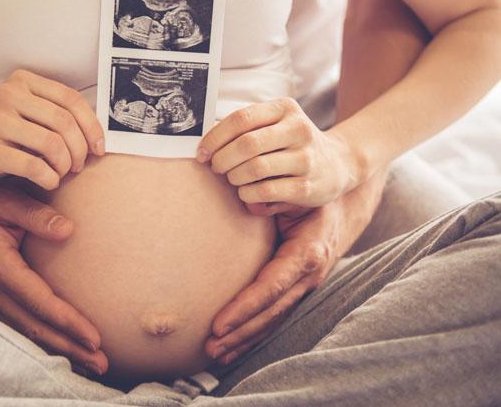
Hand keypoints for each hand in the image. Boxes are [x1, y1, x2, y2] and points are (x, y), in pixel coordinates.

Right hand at [0, 69, 104, 189]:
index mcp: (22, 81)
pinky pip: (34, 166)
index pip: (71, 99)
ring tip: (62, 174)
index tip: (99, 148)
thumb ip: (53, 114)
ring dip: (65, 165)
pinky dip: (49, 178)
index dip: (92, 126)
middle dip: (79, 149)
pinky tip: (48, 182)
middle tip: (79, 166)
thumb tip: (96, 134)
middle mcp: (8, 95)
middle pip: (65, 122)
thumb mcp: (23, 113)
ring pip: (52, 144)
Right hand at [0, 179, 108, 375]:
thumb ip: (38, 215)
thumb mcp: (5, 198)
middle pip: (32, 326)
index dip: (69, 322)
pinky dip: (34, 335)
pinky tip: (54, 342)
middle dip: (68, 347)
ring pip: (20, 328)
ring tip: (86, 359)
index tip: (96, 337)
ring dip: (55, 346)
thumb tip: (70, 231)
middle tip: (101, 363)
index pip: (40, 302)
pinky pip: (9, 321)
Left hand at [196, 99, 360, 210]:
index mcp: (285, 109)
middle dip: (222, 159)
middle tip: (216, 168)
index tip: (202, 152)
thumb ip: (247, 127)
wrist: (339, 164)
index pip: (241, 119)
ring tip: (232, 179)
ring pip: (254, 168)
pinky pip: (265, 191)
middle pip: (246, 144)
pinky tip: (245, 192)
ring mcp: (305, 158)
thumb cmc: (293, 143)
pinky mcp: (307, 186)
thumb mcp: (276, 124)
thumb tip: (204, 143)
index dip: (215, 137)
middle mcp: (299, 129)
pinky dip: (247, 193)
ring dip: (234, 177)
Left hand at [205, 201, 343, 364]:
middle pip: (270, 313)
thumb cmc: (311, 199)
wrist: (341, 210)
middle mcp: (309, 277)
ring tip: (215, 355)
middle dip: (239, 333)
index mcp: (307, 254)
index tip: (218, 324)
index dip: (244, 308)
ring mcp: (305, 289)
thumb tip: (246, 205)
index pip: (271, 287)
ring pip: (273, 321)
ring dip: (244, 341)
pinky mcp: (298, 293)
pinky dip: (254, 335)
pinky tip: (232, 349)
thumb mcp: (296, 196)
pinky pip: (275, 318)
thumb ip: (274, 202)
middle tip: (210, 347)